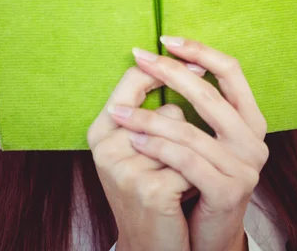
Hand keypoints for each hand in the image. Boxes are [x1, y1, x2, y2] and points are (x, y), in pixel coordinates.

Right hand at [87, 57, 207, 250]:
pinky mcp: (150, 190)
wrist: (149, 248)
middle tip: (176, 161)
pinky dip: (195, 179)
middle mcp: (106, 147)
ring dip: (192, 157)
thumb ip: (150, 113)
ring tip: (180, 179)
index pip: (131, 80)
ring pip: (182, 135)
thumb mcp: (139, 149)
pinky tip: (182, 197)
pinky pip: (190, 164)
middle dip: (183, 134)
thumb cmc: (150, 189)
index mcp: (101, 131)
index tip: (195, 63)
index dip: (165, 69)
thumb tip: (187, 66)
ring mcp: (126, 169)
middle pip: (166, 111)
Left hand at [109, 36, 267, 250]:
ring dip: (149, 117)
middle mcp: (254, 139)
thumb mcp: (205, 137)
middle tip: (139, 56)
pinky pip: (185, 161)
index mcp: (250, 118)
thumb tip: (165, 59)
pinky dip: (157, 147)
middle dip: (169, 72)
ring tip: (119, 111)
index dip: (200, 50)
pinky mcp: (229, 191)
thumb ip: (198, 104)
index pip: (231, 70)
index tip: (167, 39)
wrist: (209, 235)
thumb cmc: (200, 178)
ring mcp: (245, 166)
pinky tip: (134, 140)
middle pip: (209, 94)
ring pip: (190, 130)